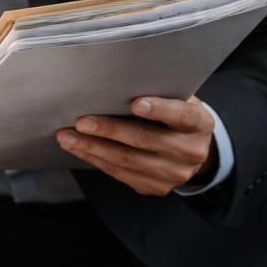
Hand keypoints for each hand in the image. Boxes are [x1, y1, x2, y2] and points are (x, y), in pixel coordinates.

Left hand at [56, 95, 216, 195]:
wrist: (190, 149)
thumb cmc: (175, 116)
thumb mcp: (178, 99)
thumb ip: (158, 92)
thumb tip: (116, 80)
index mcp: (200, 123)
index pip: (182, 115)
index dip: (160, 110)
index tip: (136, 103)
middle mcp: (191, 151)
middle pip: (146, 140)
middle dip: (109, 130)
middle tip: (81, 122)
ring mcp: (174, 173)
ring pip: (127, 160)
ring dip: (92, 148)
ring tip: (67, 137)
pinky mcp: (155, 187)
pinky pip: (120, 173)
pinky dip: (95, 159)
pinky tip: (79, 149)